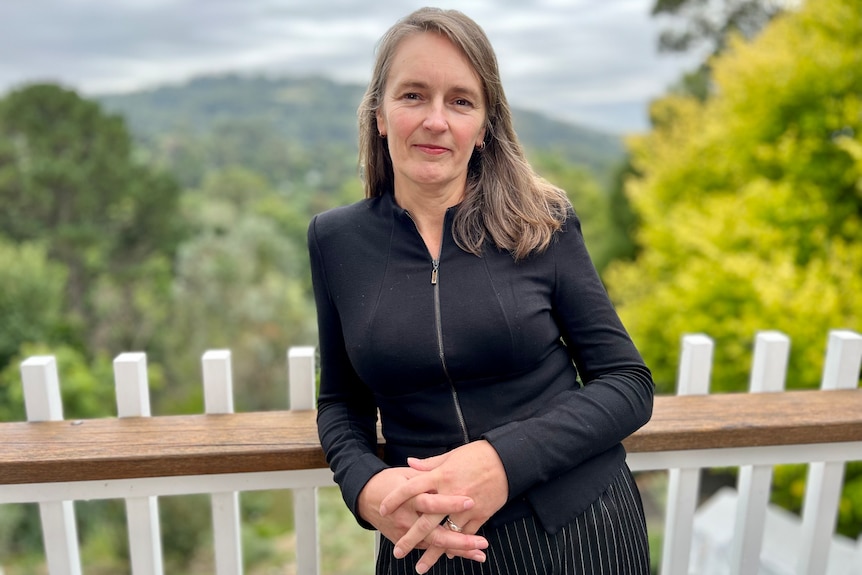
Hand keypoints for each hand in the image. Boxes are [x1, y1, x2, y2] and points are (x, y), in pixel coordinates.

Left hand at [379, 440, 508, 569]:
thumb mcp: (451, 455)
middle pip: (426, 520)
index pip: (411, 488)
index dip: (395, 499)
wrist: (507, 460)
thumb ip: (429, 464)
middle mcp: (451, 493)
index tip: (382, 510)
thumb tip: (409, 464)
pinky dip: (457, 546)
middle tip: (398, 551)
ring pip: (446, 533)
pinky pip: (466, 534)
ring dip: (433, 552)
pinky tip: (447, 555)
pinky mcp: (481, 514)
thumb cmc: (478, 454)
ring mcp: (466, 506)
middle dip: (410, 538)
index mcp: (440, 476)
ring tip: (420, 566)